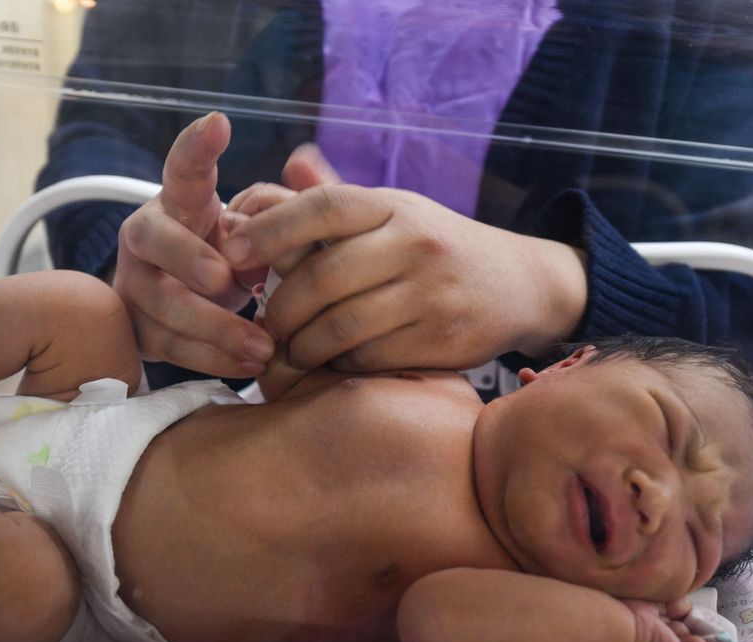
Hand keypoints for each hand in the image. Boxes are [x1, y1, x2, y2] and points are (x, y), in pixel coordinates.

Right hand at [114, 112, 275, 377]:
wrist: (187, 310)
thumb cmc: (228, 260)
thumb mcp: (250, 233)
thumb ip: (278, 211)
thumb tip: (307, 164)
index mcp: (178, 201)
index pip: (183, 168)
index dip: (196, 146)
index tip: (220, 124)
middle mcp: (146, 235)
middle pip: (157, 240)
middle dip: (190, 259)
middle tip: (226, 279)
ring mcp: (133, 283)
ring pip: (162, 303)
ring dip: (214, 326)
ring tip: (263, 345)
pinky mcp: (136, 330)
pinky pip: (170, 348)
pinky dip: (212, 359)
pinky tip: (249, 366)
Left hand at [220, 183, 588, 373]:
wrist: (522, 285)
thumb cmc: (436, 248)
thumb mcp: (396, 212)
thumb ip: (338, 197)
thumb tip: (291, 163)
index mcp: (394, 205)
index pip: (323, 207)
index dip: (270, 228)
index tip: (231, 252)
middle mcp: (415, 243)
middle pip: (323, 278)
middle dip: (279, 310)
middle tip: (261, 329)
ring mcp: (431, 293)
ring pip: (341, 327)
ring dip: (302, 347)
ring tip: (288, 354)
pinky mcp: (443, 339)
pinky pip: (370, 358)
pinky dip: (340, 366)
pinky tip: (332, 364)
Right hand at [617, 598, 722, 641]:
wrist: (624, 627)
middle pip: (693, 639)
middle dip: (692, 637)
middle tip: (678, 636)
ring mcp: (662, 628)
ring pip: (688, 622)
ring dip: (684, 622)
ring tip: (669, 624)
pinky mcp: (659, 608)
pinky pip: (681, 605)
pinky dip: (679, 606)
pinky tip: (668, 610)